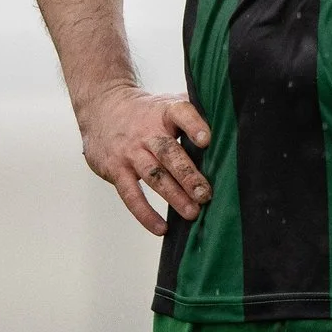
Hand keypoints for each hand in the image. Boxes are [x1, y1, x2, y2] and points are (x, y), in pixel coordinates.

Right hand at [80, 81, 211, 237]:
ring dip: (174, 196)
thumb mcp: (167, 102)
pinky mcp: (116, 170)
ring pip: (153, 176)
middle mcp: (146, 132)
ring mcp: (130, 152)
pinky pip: (131, 195)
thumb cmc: (146, 111)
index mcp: (164, 111)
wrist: (101, 107)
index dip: (194, 125)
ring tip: (192, 212)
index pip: (180, 113)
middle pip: (168, 153)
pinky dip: (145, 214)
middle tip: (206, 194)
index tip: (207, 141)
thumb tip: (230, 122)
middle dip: (188, 175)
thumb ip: (194, 112)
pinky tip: (161, 228)